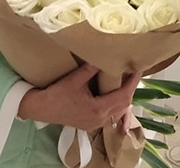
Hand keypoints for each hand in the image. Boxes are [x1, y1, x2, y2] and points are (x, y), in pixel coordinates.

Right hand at [18, 64, 141, 131]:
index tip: (138, 70)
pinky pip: (110, 115)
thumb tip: (103, 56)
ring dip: (124, 97)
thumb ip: (89, 69)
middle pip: (124, 105)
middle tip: (133, 74)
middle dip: (130, 89)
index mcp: (98, 109)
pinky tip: (113, 95)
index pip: (123, 96)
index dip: (132, 83)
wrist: (42, 109)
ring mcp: (96, 123)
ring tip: (126, 82)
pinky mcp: (91, 123)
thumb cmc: (57, 94)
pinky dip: (116, 104)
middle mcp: (100, 119)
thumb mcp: (74, 79)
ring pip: (118, 112)